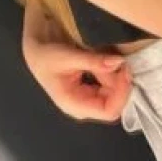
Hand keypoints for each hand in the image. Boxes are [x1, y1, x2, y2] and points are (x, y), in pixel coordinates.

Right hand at [22, 4, 131, 123]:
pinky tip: (109, 61)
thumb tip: (119, 61)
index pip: (108, 111)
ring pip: (113, 93)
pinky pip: (109, 86)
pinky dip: (113, 74)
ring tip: (114, 57)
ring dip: (117, 77)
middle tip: (122, 60)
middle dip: (120, 82)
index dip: (121, 93)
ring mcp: (88, 99)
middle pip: (113, 102)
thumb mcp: (69, 56)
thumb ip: (94, 61)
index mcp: (75, 105)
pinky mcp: (90, 90)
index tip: (125, 70)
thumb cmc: (47, 56)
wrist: (36, 50)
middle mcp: (84, 106)